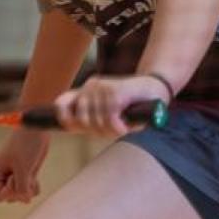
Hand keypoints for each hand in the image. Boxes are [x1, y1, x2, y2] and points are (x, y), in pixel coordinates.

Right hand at [0, 126, 49, 203]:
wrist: (37, 129)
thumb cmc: (26, 145)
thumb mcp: (23, 168)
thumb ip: (22, 187)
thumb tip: (26, 200)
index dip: (8, 193)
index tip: (15, 179)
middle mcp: (3, 175)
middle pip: (9, 198)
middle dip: (19, 192)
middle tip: (25, 178)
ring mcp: (15, 176)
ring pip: (19, 196)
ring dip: (27, 190)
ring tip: (31, 179)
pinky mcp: (26, 174)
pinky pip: (28, 191)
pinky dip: (33, 188)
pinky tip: (36, 179)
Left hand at [53, 72, 169, 137]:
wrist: (156, 88)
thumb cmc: (131, 104)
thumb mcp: (107, 111)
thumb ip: (91, 116)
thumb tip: (70, 125)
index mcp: (86, 90)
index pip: (62, 104)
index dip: (66, 120)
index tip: (78, 129)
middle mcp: (91, 86)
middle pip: (82, 120)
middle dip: (97, 132)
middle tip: (112, 131)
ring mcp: (103, 88)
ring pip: (96, 121)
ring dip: (110, 131)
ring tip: (121, 128)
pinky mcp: (116, 91)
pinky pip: (110, 118)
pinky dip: (118, 128)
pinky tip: (126, 127)